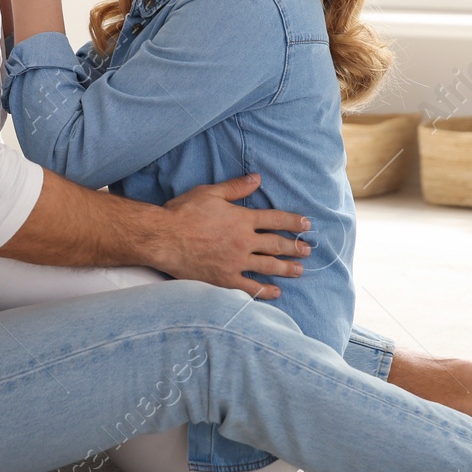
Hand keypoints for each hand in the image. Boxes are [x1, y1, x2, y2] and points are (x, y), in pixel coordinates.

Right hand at [155, 174, 310, 299]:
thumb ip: (236, 187)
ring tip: (300, 271)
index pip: (275, 219)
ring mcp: (236, 262)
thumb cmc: (183, 212)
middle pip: (276, 244)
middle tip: (307, 250)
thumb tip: (258, 178)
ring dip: (286, 268)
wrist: (164, 237)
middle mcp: (244, 241)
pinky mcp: (225, 278)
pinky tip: (275, 292)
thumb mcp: (210, 193)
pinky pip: (250, 287)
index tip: (306, 225)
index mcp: (242, 218)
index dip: (293, 221)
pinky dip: (265, 291)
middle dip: (295, 246)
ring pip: (268, 266)